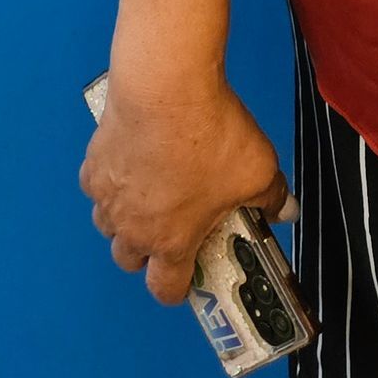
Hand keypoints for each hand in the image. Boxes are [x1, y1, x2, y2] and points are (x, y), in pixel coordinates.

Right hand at [81, 66, 290, 306]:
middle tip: (173, 224)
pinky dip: (111, 180)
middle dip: (149, 251)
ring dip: (125, 218)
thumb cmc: (207, 133)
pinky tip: (133, 159)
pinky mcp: (93, 165)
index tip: (189, 274)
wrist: (165, 88)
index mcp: (172, 241)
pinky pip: (96, 186)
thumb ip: (272, 198)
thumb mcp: (258, 170)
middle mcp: (133, 228)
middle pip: (130, 260)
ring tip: (153, 190)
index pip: (165, 289)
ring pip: (109, 225)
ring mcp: (108, 197)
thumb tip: (284, 209)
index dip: (178, 287)